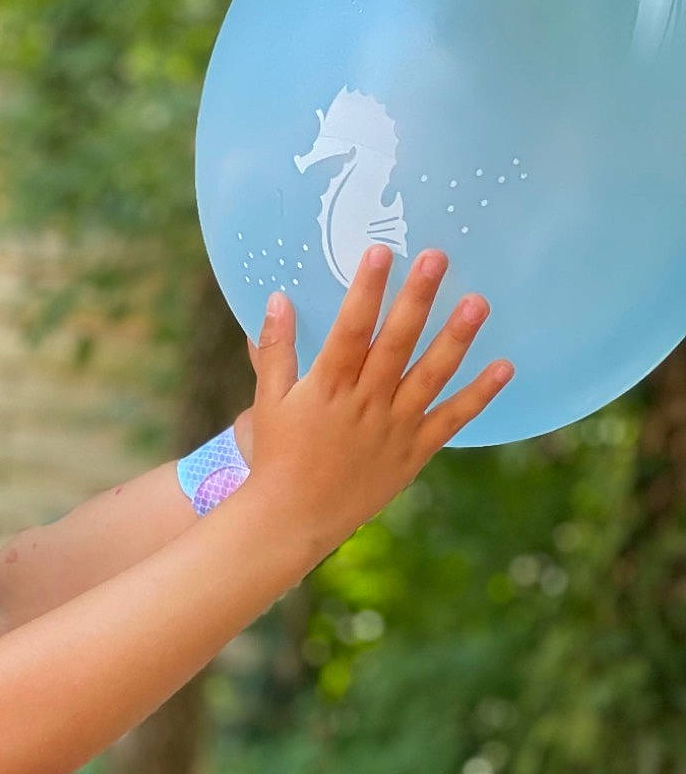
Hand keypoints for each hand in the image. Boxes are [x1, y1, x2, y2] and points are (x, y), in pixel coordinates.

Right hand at [241, 247, 511, 555]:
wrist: (293, 520)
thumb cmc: (277, 457)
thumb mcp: (268, 402)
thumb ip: (275, 350)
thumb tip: (278, 299)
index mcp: (326, 388)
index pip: (350, 331)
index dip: (366, 291)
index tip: (381, 253)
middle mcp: (363, 404)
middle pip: (395, 344)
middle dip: (416, 299)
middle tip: (437, 258)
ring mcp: (392, 429)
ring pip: (428, 377)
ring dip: (455, 340)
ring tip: (478, 303)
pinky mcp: (412, 453)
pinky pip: (450, 422)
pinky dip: (478, 396)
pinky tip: (505, 367)